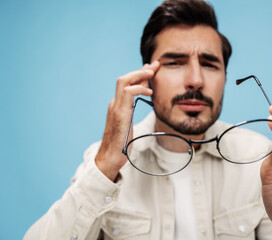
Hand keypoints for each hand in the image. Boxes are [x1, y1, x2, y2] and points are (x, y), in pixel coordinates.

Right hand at [95, 61, 159, 180]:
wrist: (110, 158)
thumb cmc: (121, 144)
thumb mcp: (128, 123)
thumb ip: (131, 112)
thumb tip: (138, 105)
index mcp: (118, 105)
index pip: (128, 83)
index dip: (140, 75)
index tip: (152, 69)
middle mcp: (115, 103)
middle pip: (125, 78)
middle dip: (141, 70)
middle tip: (156, 65)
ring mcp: (115, 107)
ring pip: (124, 81)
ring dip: (139, 75)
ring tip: (152, 73)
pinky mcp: (119, 114)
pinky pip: (127, 93)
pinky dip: (139, 89)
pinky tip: (149, 92)